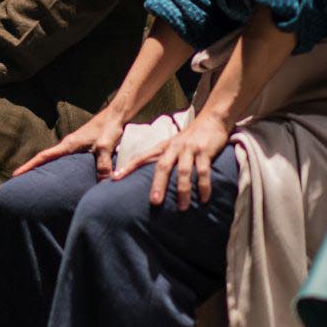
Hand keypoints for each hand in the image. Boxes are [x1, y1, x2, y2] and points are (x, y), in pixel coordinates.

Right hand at [14, 109, 128, 177]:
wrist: (116, 115)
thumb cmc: (109, 128)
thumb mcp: (105, 147)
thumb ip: (103, 165)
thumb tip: (102, 183)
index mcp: (68, 145)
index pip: (44, 156)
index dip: (29, 166)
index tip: (15, 174)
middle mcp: (68, 145)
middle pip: (46, 160)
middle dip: (33, 171)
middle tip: (21, 185)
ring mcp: (74, 147)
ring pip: (57, 161)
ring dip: (46, 170)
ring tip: (39, 186)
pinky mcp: (83, 149)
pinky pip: (68, 162)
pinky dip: (62, 170)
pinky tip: (66, 179)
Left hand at [115, 110, 232, 210]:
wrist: (212, 119)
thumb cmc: (190, 136)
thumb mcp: (173, 144)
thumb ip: (163, 158)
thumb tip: (151, 179)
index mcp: (163, 147)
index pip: (142, 157)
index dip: (128, 167)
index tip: (115, 178)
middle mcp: (174, 147)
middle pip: (162, 166)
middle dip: (157, 185)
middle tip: (154, 202)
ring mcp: (189, 149)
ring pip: (183, 171)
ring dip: (183, 190)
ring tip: (182, 208)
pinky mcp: (205, 151)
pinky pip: (203, 171)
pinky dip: (203, 186)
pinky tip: (204, 199)